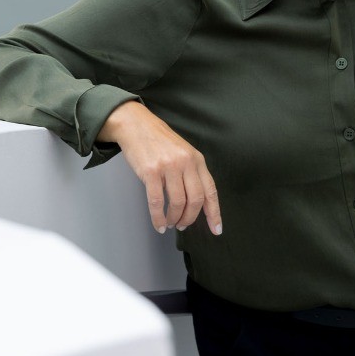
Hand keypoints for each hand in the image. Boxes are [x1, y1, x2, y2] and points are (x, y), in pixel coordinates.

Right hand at [98, 101, 221, 235]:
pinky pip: (157, 202)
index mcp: (197, 160)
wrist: (137, 126)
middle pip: (195, 200)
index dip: (214, 212)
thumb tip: (198, 203)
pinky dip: (158, 218)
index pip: (210, 190)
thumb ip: (192, 174)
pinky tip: (159, 224)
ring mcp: (169, 166)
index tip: (216, 229)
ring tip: (170, 223)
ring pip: (177, 202)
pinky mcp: (151, 171)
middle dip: (190, 218)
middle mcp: (186, 162)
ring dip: (174, 218)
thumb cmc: (160, 142)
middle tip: (183, 225)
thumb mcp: (184, 153)